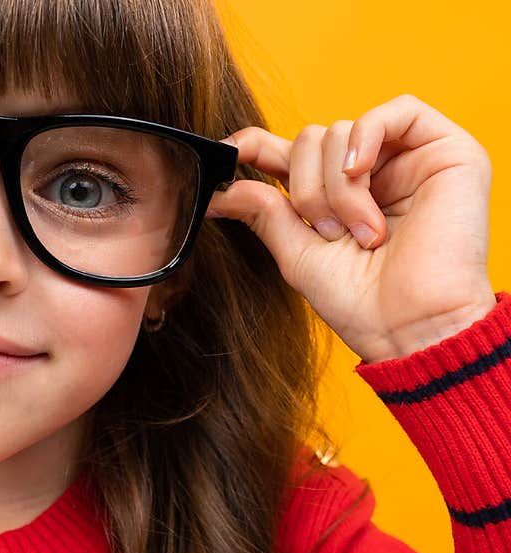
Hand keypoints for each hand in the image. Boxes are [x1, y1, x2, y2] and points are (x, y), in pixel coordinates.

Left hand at [208, 94, 495, 362]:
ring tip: (361, 233)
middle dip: (305, 188)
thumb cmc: (360, 303)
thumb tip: (220, 188)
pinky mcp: (447, 152)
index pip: (287, 153)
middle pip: (309, 139)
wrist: (411, 328)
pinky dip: (365, 138)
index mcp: (331, 198)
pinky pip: (398, 111)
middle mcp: (368, 176)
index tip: (225, 154)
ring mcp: (407, 162)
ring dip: (337, 187)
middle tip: (328, 233)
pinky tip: (359, 173)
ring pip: (340, 131)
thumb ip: (264, 212)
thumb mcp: (298, 254)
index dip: (254, 146)